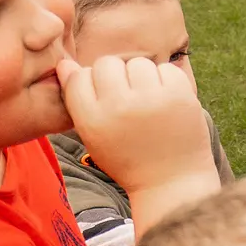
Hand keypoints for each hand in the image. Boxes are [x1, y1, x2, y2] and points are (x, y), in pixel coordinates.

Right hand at [60, 53, 212, 201]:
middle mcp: (119, 106)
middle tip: (127, 98)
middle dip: (114, 76)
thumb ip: (78, 101)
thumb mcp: (94, 137)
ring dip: (141, 77)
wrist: (172, 182)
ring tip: (147, 100)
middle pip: (106, 64)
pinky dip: (166, 81)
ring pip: (137, 63)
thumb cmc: (128, 159)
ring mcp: (151, 99)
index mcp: (92, 120)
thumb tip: (65, 63)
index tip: (103, 97)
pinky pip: (166, 68)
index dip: (90, 82)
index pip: (78, 76)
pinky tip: (166, 100)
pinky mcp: (180, 95)